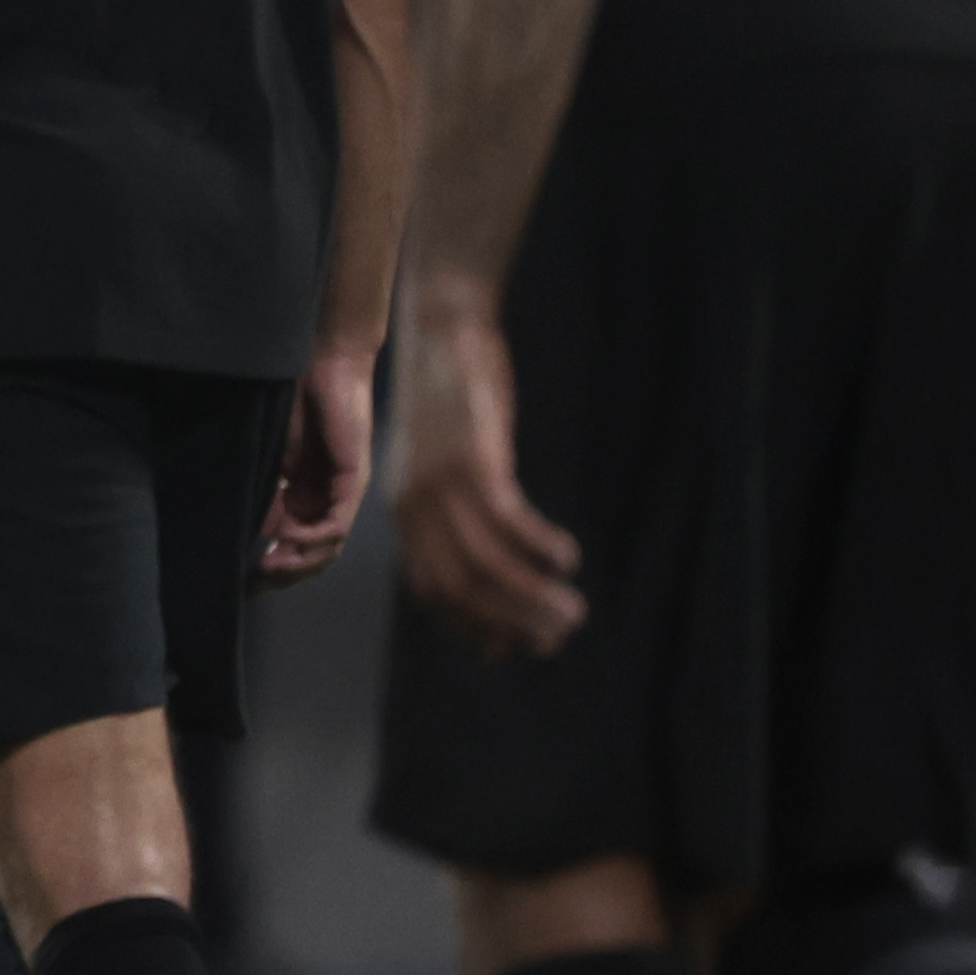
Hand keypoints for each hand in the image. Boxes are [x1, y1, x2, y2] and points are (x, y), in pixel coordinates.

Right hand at [255, 342, 377, 588]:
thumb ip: (264, 493)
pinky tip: (286, 541)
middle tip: (252, 583)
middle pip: (312, 556)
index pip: (294, 545)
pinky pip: (336, 525)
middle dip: (283, 573)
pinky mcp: (352, 479)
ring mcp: (342, 492)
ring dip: (297, 564)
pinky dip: (311, 540)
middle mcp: (328, 499)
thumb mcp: (270, 456)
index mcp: (307, 494)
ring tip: (265, 567)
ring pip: (326, 548)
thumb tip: (247, 535)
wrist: (323, 361)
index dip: (272, 567)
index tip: (241, 580)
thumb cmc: (293, 399)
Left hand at [389, 285, 584, 652]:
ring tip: (571, 610)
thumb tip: (485, 556)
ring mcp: (439, 483)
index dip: (472, 625)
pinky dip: (539, 546)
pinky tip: (567, 556)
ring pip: (486, 564)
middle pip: (461, 588)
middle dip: (509, 621)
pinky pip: (507, 520)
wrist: (441, 327)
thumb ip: (453, 506)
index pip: (432, 590)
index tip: (510, 647)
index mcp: (403, 511)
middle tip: (555, 639)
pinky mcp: (471, 459)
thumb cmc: (450, 396)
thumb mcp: (441, 458)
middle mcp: (413, 506)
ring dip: (532, 595)